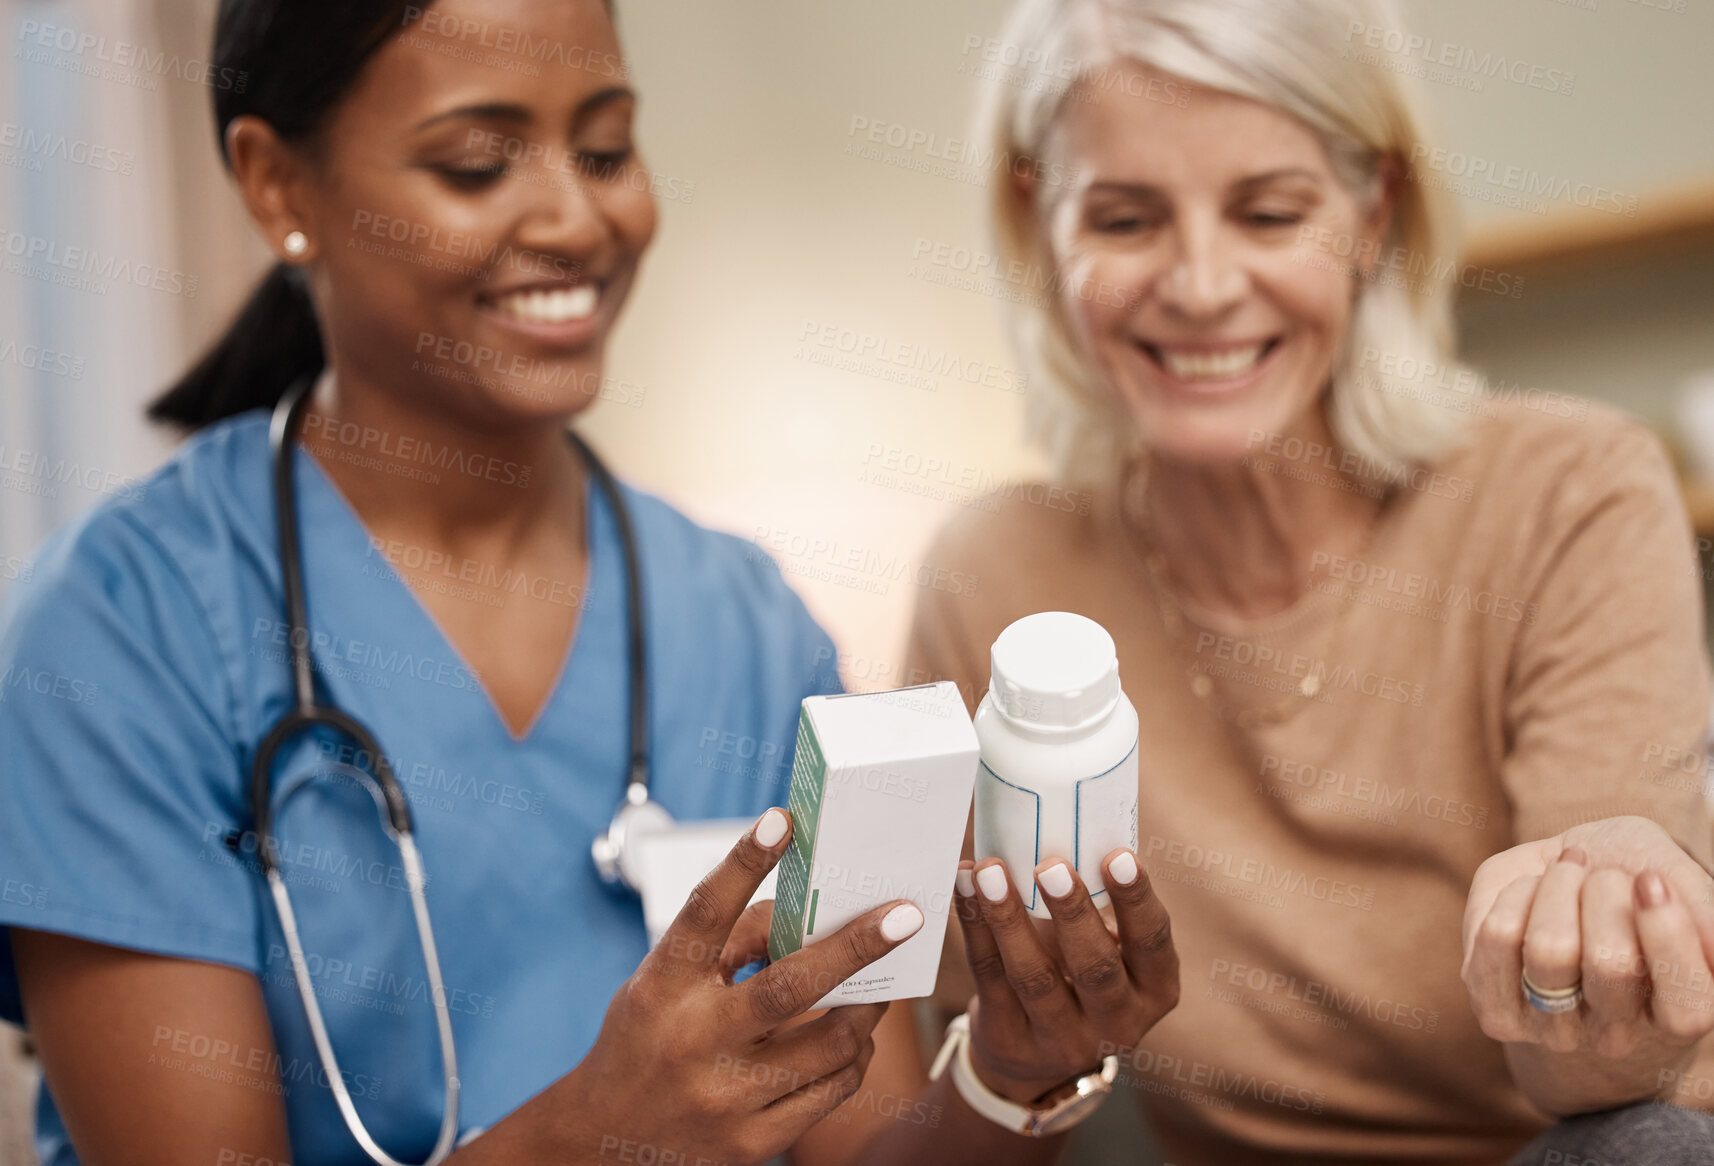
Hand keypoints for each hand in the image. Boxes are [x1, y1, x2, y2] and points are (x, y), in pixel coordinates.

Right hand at [573, 807, 925, 1164]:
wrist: (603, 1137)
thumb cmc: (646, 1037)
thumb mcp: (660, 983)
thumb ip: (723, 946)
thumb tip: (806, 915)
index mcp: (662, 987)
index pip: (703, 913)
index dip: (743, 862)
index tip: (782, 820)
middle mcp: (691, 1040)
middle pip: (788, 986)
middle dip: (857, 947)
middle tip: (906, 915)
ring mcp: (724, 1097)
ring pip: (830, 1042)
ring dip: (867, 1009)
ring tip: (879, 986)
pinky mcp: (751, 1144)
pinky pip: (831, 1091)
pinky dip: (854, 1058)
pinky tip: (856, 1041)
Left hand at [952, 849, 1177, 1103]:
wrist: (1034, 1057)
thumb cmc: (1077, 975)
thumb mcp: (1104, 949)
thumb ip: (1096, 903)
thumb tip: (1063, 818)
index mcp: (1154, 990)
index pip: (1152, 943)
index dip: (1135, 900)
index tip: (1117, 855)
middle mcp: (1117, 1023)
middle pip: (1095, 967)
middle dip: (1071, 913)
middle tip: (1049, 866)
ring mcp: (1063, 1041)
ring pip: (1033, 976)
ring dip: (1007, 918)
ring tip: (989, 870)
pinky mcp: (1011, 1040)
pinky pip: (989, 977)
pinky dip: (975, 927)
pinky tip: (965, 887)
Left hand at [1462, 815, 1713, 1059]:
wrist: (1564, 888)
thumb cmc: (1631, 886)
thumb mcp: (1674, 877)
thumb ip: (1700, 908)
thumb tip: (1711, 946)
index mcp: (1678, 1015)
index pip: (1686, 1005)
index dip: (1666, 933)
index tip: (1650, 879)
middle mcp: (1618, 1036)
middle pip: (1612, 964)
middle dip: (1605, 892)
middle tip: (1606, 874)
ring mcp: (1554, 1032)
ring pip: (1551, 949)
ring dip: (1558, 887)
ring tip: (1567, 874)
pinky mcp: (1499, 1012)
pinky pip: (1499, 938)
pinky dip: (1514, 895)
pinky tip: (1529, 891)